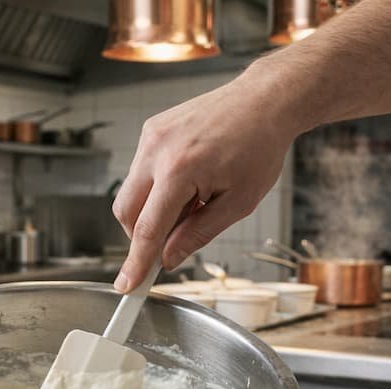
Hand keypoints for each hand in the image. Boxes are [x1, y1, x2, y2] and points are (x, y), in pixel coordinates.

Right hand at [111, 75, 298, 291]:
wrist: (264, 101)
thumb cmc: (259, 147)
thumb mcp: (237, 203)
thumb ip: (198, 235)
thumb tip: (169, 258)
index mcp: (179, 170)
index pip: (147, 229)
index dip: (136, 262)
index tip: (127, 284)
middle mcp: (156, 150)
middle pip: (126, 212)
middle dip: (142, 234)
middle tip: (174, 238)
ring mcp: (150, 136)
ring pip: (130, 193)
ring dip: (153, 209)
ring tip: (193, 200)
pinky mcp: (151, 129)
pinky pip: (140, 171)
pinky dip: (157, 187)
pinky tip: (189, 181)